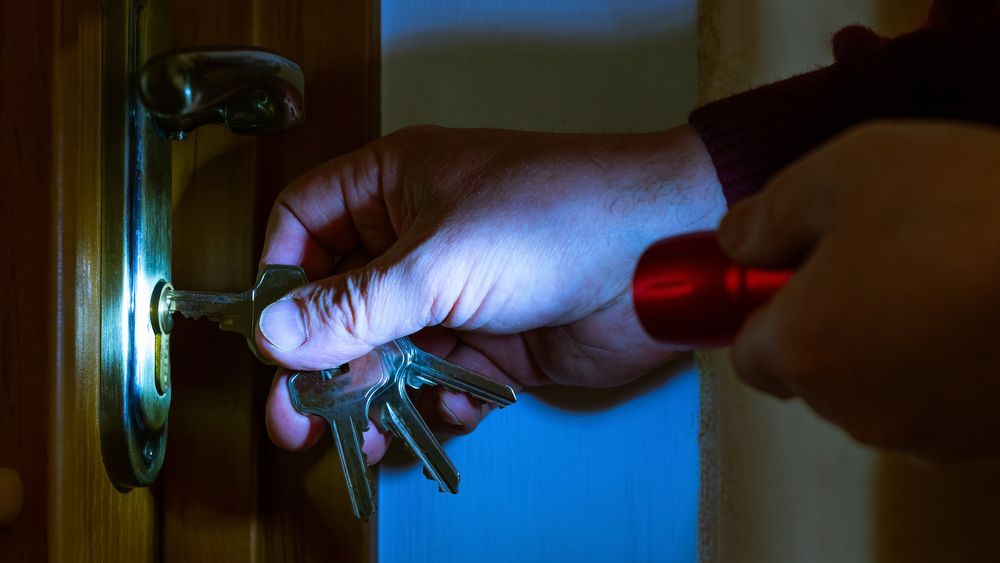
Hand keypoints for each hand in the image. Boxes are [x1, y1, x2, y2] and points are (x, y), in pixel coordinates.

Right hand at [256, 124, 723, 461]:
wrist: (662, 259)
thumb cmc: (557, 219)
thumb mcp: (438, 261)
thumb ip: (352, 306)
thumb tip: (274, 332)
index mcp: (395, 186)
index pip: (305, 224)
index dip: (280, 277)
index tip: (269, 333)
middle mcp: (420, 238)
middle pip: (341, 303)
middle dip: (320, 363)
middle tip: (296, 420)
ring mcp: (458, 292)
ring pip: (391, 351)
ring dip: (379, 394)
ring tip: (366, 437)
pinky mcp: (496, 340)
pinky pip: (443, 379)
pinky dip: (443, 401)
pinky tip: (458, 405)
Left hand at [718, 121, 999, 457]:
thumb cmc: (965, 203)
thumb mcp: (847, 172)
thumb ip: (770, 214)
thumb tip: (733, 243)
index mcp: (804, 351)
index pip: (747, 353)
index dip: (765, 308)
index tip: (795, 272)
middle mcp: (855, 412)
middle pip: (814, 374)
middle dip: (831, 322)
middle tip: (883, 257)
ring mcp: (929, 436)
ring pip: (880, 391)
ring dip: (894, 346)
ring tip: (949, 278)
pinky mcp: (988, 442)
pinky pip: (943, 403)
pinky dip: (949, 366)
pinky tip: (985, 312)